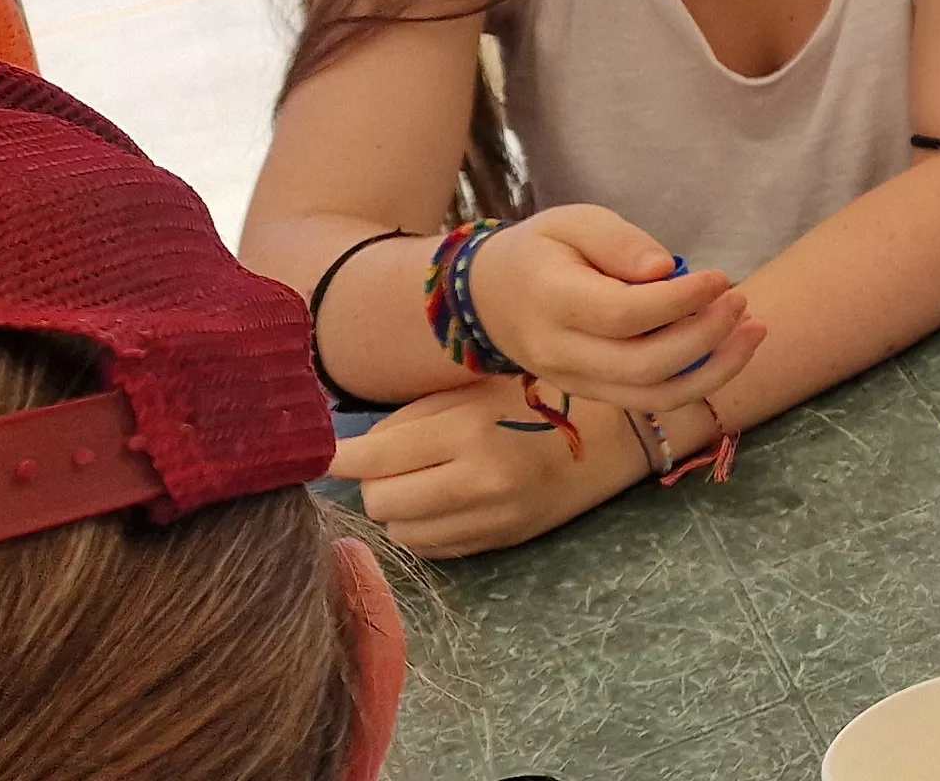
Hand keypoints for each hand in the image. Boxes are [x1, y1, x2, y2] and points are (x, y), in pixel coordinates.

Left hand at [332, 377, 647, 558]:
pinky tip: (444, 501)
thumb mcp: (473, 392)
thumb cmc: (538, 400)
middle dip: (374, 481)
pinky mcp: (500, 543)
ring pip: (401, 531)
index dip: (337, 456)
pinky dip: (424, 526)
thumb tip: (349, 452)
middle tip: (391, 461)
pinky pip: (431, 548)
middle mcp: (477, 483)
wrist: (615, 436)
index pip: (373, 458)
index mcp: (469, 433)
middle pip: (380, 501)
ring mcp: (491, 520)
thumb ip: (410, 420)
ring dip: (399, 507)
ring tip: (423, 480)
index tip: (324, 452)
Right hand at [466, 205, 762, 411]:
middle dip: (705, 337)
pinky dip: (699, 382)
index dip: (680, 301)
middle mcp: (561, 352)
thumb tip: (665, 270)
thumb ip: (618, 240)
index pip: (624, 315)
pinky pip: (651, 402)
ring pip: (653, 396)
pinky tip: (732, 350)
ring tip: (755, 331)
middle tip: (739, 300)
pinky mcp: (595, 394)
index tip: (720, 277)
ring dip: (715, 370)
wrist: (490, 297)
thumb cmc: (541, 250)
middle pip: (643, 365)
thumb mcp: (573, 222)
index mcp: (552, 301)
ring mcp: (577, 381)